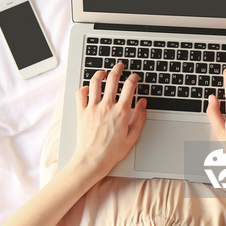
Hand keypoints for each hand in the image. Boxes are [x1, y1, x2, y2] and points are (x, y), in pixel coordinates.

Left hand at [70, 63, 146, 181]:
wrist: (93, 159)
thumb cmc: (113, 151)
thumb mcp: (133, 136)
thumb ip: (140, 117)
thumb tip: (144, 103)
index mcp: (121, 112)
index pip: (129, 87)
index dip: (134, 78)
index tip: (135, 77)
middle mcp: (107, 106)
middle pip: (112, 79)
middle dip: (118, 69)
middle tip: (120, 66)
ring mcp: (93, 108)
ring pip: (95, 82)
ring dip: (100, 74)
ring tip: (103, 72)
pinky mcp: (81, 112)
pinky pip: (80, 94)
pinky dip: (84, 88)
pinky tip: (88, 89)